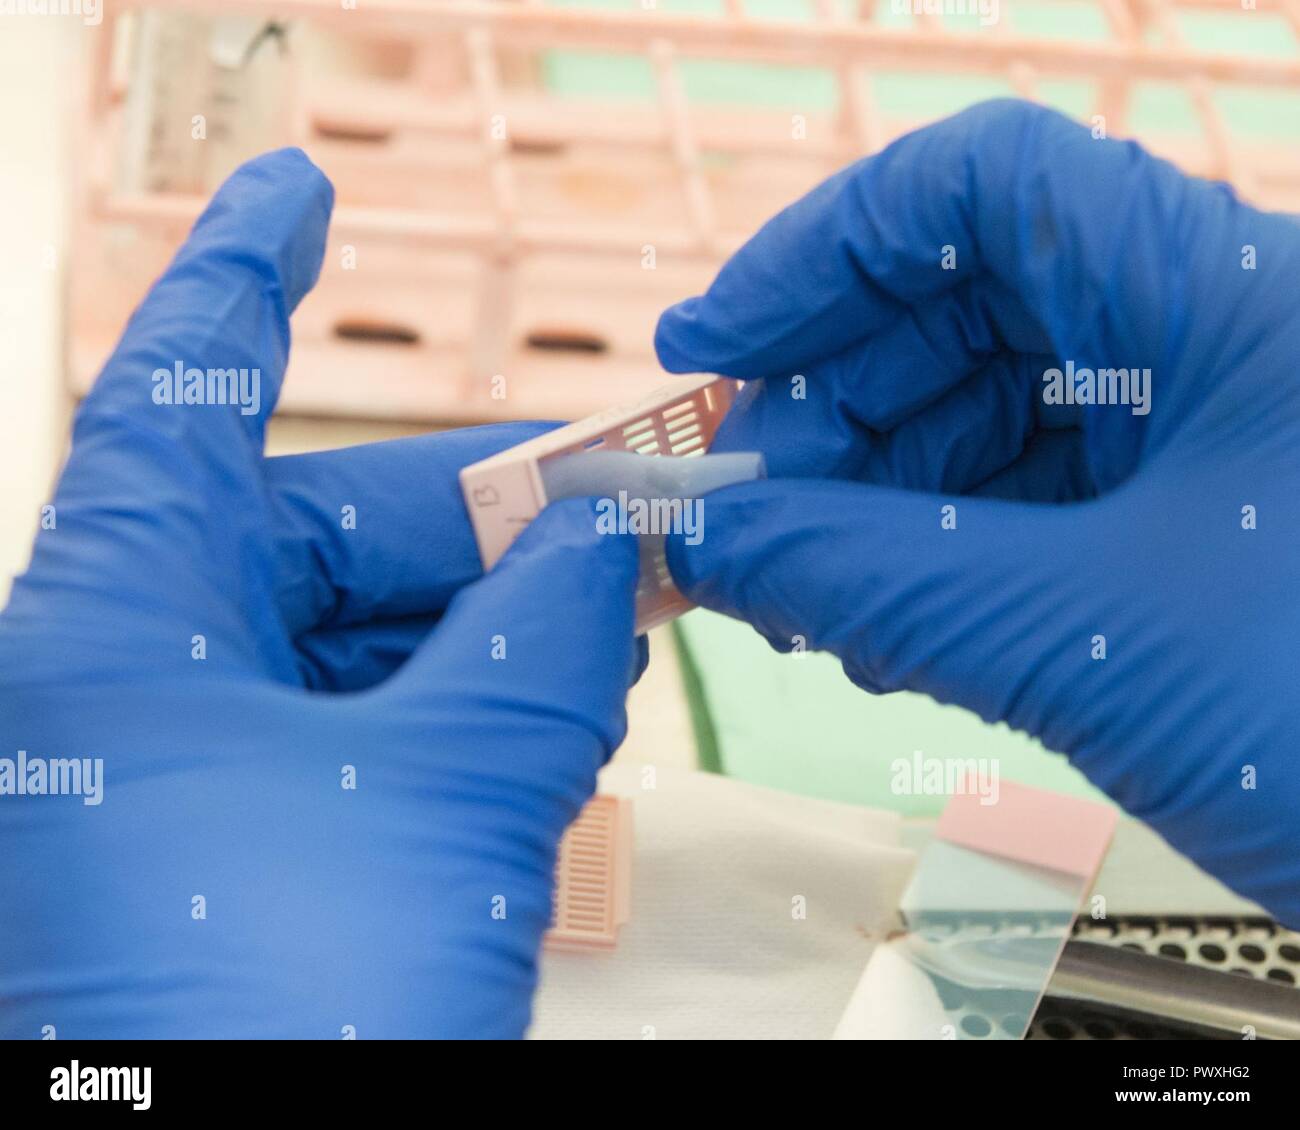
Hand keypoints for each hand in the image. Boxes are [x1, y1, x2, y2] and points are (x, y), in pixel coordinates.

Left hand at [0, 150, 641, 1036]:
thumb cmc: (284, 1013)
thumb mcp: (442, 795)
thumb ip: (535, 642)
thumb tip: (610, 540)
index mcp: (111, 635)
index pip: (186, 395)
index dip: (249, 276)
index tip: (302, 188)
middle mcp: (128, 691)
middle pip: (312, 539)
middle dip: (470, 518)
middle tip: (613, 506)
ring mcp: (183, 780)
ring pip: (350, 648)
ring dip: (485, 633)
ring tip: (605, 625)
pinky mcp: (244, 855)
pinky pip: (359, 739)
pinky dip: (458, 719)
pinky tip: (547, 720)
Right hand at [657, 99, 1299, 923]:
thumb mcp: (1080, 639)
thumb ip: (867, 577)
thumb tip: (700, 535)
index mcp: (1220, 291)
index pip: (978, 186)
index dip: (817, 254)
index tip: (706, 353)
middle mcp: (1211, 335)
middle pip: (963, 304)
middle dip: (832, 409)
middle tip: (743, 514)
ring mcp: (1203, 432)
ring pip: (986, 411)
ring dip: (871, 496)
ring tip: (799, 596)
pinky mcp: (1188, 523)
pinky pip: (1026, 499)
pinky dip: (933, 551)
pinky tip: (879, 626)